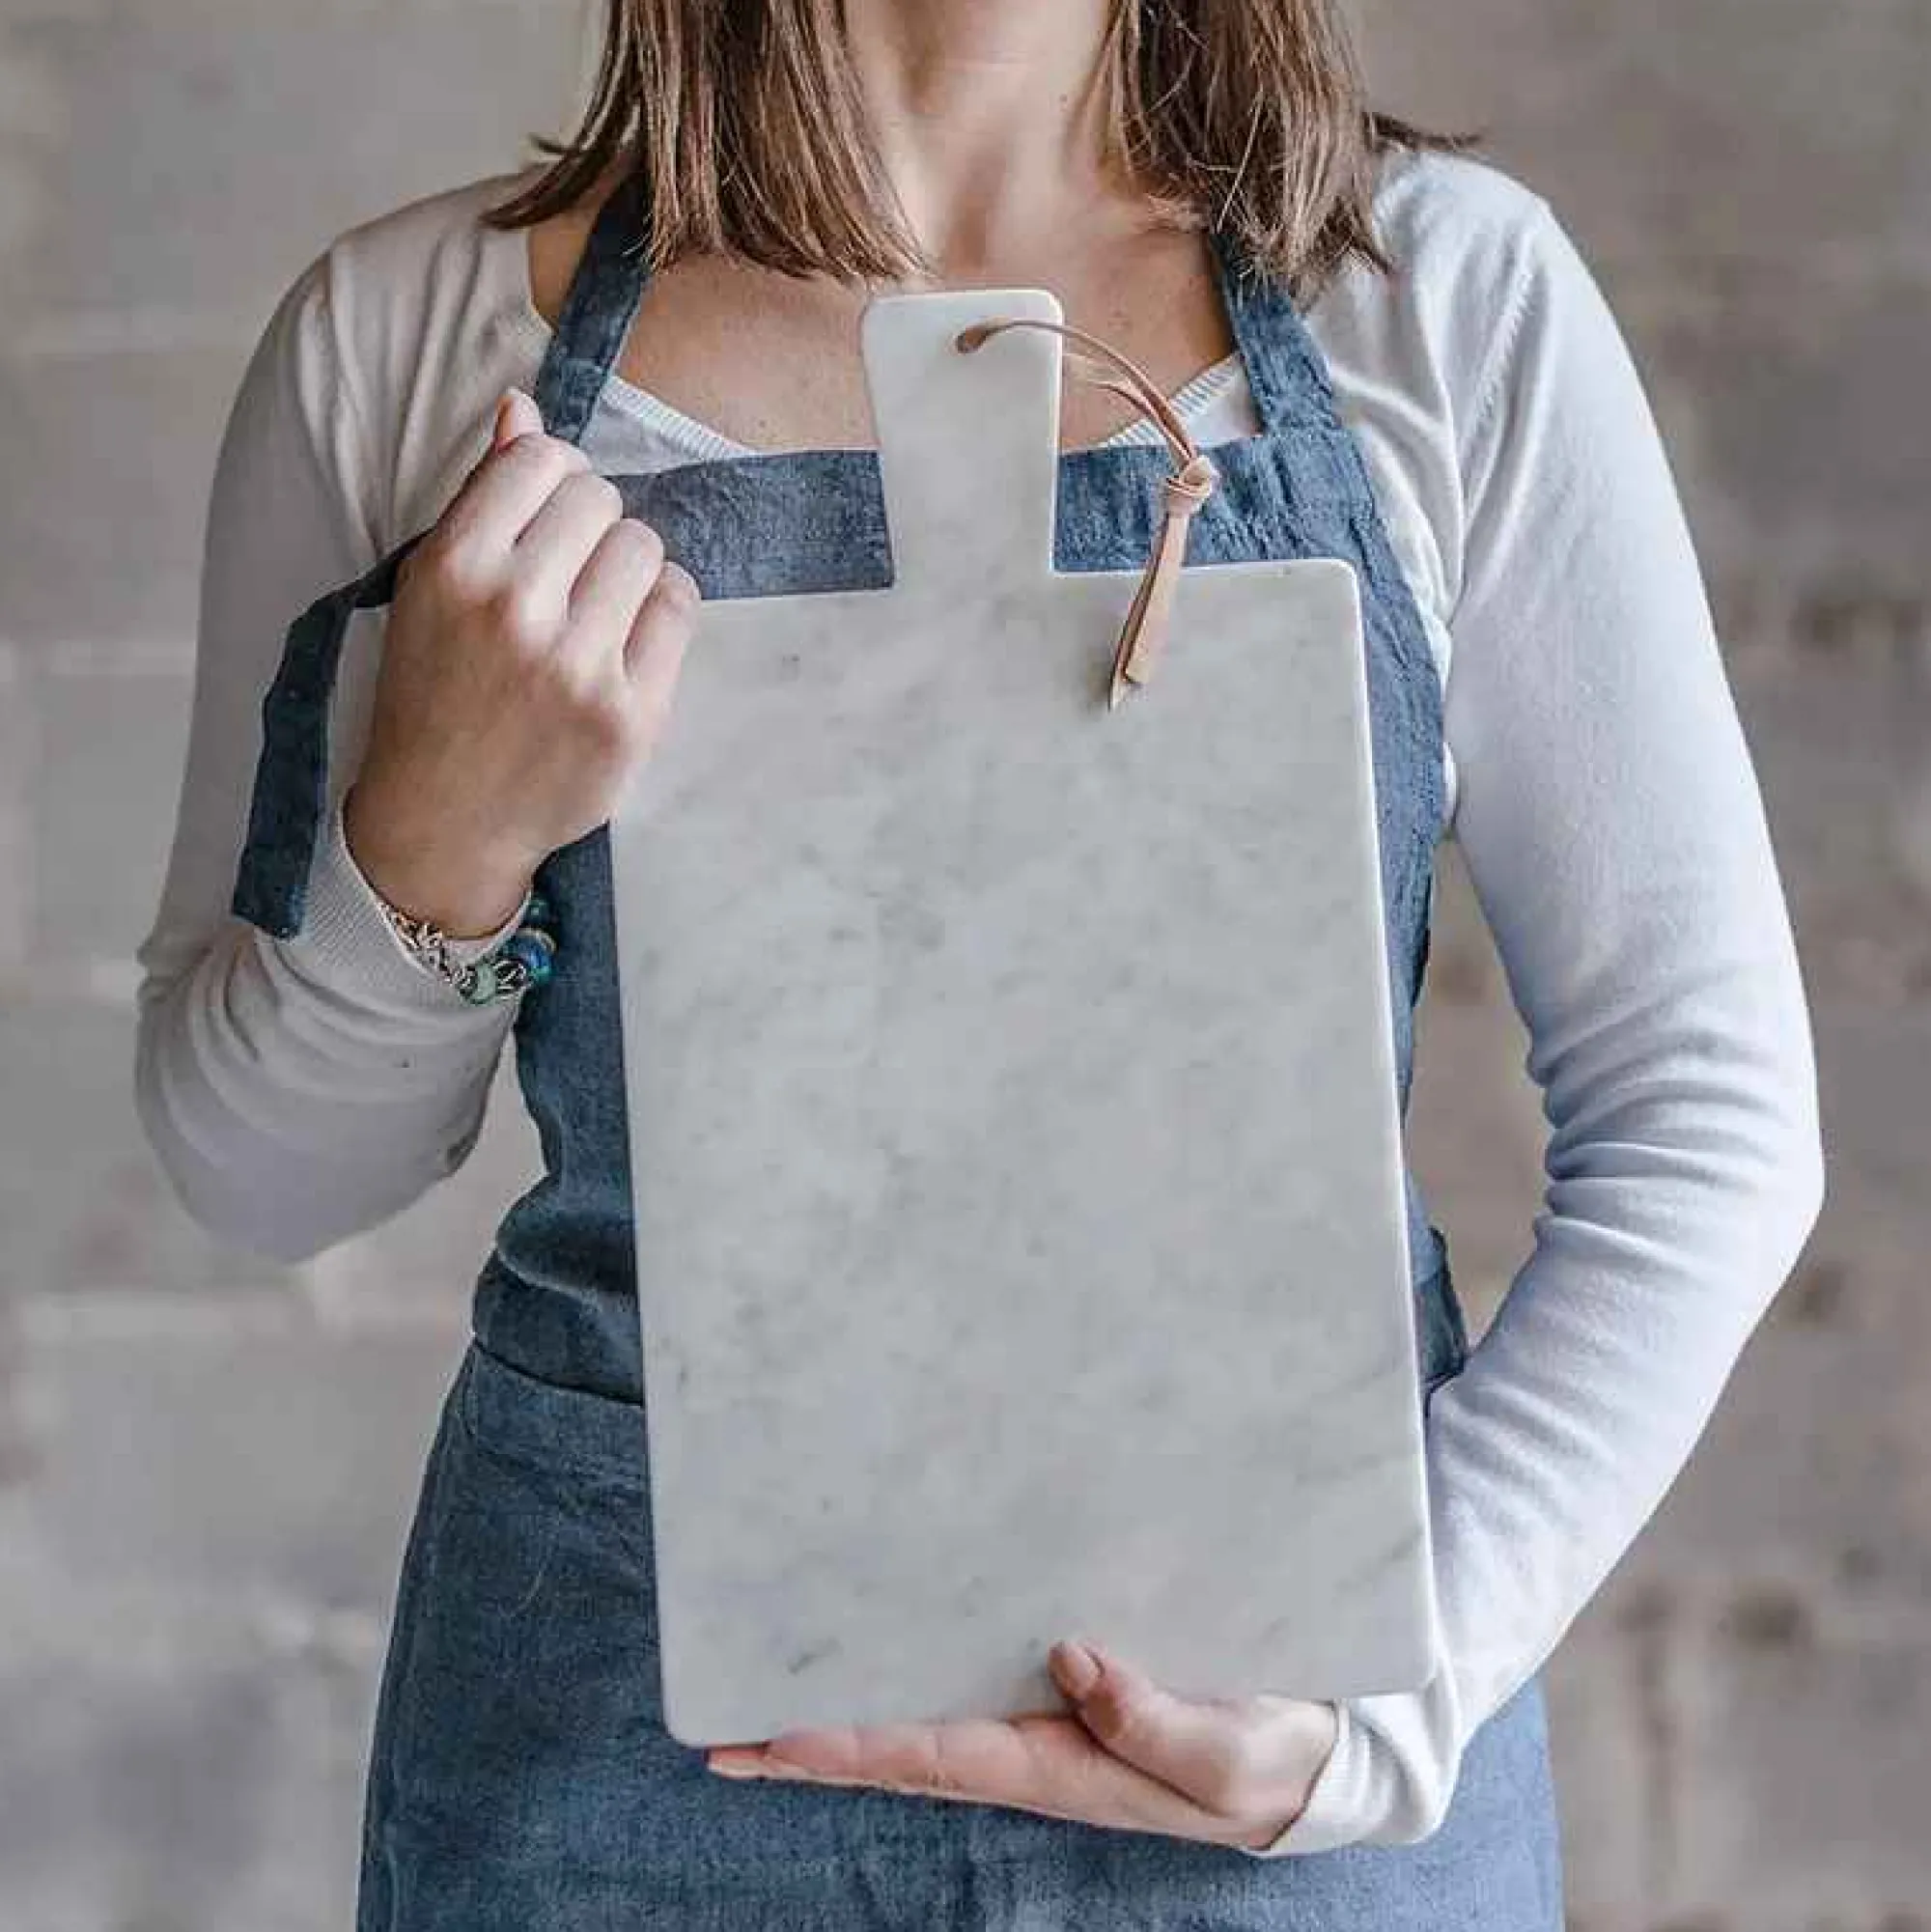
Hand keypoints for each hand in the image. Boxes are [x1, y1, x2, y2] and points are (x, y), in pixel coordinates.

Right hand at [344, 386, 698, 936]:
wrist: (445, 820)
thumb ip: (480, 497)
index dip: (552, 481)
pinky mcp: (631, 713)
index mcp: (454, 568)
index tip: (545, 519)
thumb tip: (523, 406)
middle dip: (591, 524)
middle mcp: (516, 610)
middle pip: (600, 499)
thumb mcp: (430, 591)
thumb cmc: (436, 695)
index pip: (541, 459)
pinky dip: (662, 609)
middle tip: (570, 572)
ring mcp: (578, 666)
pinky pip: (679, 607)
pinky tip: (630, 635)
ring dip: (630, 567)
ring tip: (598, 606)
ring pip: (645, 547)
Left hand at [705, 1639, 1337, 1851]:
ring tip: (764, 1707)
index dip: (854, 1747)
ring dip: (844, 1718)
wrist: (1300, 1757)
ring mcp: (1037, 1728)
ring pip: (919, 1727)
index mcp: (1059, 1772)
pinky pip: (959, 1692)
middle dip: (813, 1750)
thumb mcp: (1222, 1758)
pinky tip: (871, 1662)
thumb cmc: (1260, 1759)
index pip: (934, 1758)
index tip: (777, 1738)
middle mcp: (1028, 1754)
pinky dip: (903, 1684)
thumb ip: (1151, 1722)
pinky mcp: (1059, 1697)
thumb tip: (1070, 1659)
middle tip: (726, 1740)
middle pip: (900, 1755)